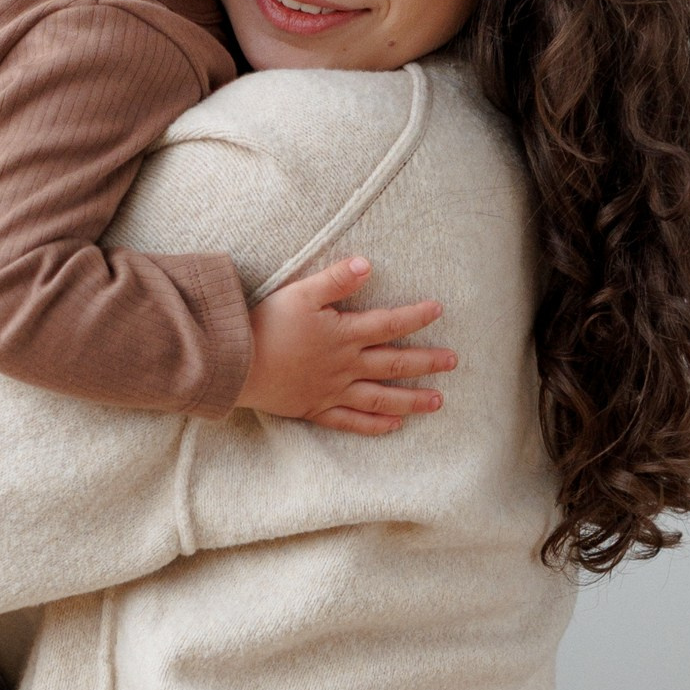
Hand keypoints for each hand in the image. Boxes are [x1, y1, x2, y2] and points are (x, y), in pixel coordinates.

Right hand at [237, 258, 455, 435]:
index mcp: (344, 334)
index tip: (439, 310)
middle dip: (426, 362)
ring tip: (438, 402)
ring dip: (412, 399)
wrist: (236, 364)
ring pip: (381, 397)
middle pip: (394, 363)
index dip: (416, 316)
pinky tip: (394, 425)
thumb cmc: (266, 325)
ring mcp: (332, 391)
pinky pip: (351, 422)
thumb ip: (336, 279)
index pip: (389, 323)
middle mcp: (345, 366)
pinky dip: (374, 425)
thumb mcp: (300, 293)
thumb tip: (368, 264)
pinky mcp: (315, 409)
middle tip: (453, 362)